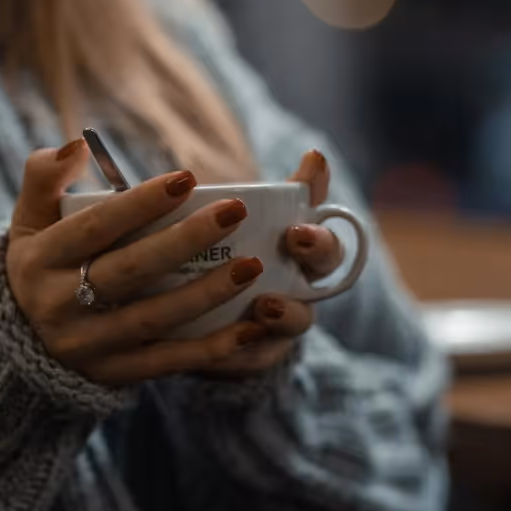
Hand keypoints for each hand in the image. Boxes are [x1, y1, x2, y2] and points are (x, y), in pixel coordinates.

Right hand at [6, 140, 269, 384]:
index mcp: (39, 260)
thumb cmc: (42, 262)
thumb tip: (77, 146)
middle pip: (129, 271)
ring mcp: (86, 345)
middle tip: (233, 212)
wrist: (24, 340)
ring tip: (252, 265)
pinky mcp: (113, 373)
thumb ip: (43, 176)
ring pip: (152, 318)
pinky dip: (211, 349)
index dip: (140, 203)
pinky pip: (166, 362)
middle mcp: (59, 305)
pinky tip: (251, 328)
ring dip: (206, 293)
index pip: (95, 227)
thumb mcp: (28, 220)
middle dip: (184, 240)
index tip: (187, 178)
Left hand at [199, 149, 343, 377]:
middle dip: (315, 252)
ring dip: (287, 312)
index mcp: (298, 249)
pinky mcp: (257, 355)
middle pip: (323, 270)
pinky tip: (233, 345)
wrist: (185, 314)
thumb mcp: (229, 218)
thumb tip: (313, 153)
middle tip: (295, 239)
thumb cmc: (219, 253)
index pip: (324, 232)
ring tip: (266, 304)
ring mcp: (283, 324)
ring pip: (299, 320)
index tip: (302, 214)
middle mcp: (299, 284)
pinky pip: (259, 357)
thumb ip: (262, 190)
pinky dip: (249, 351)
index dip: (321, 223)